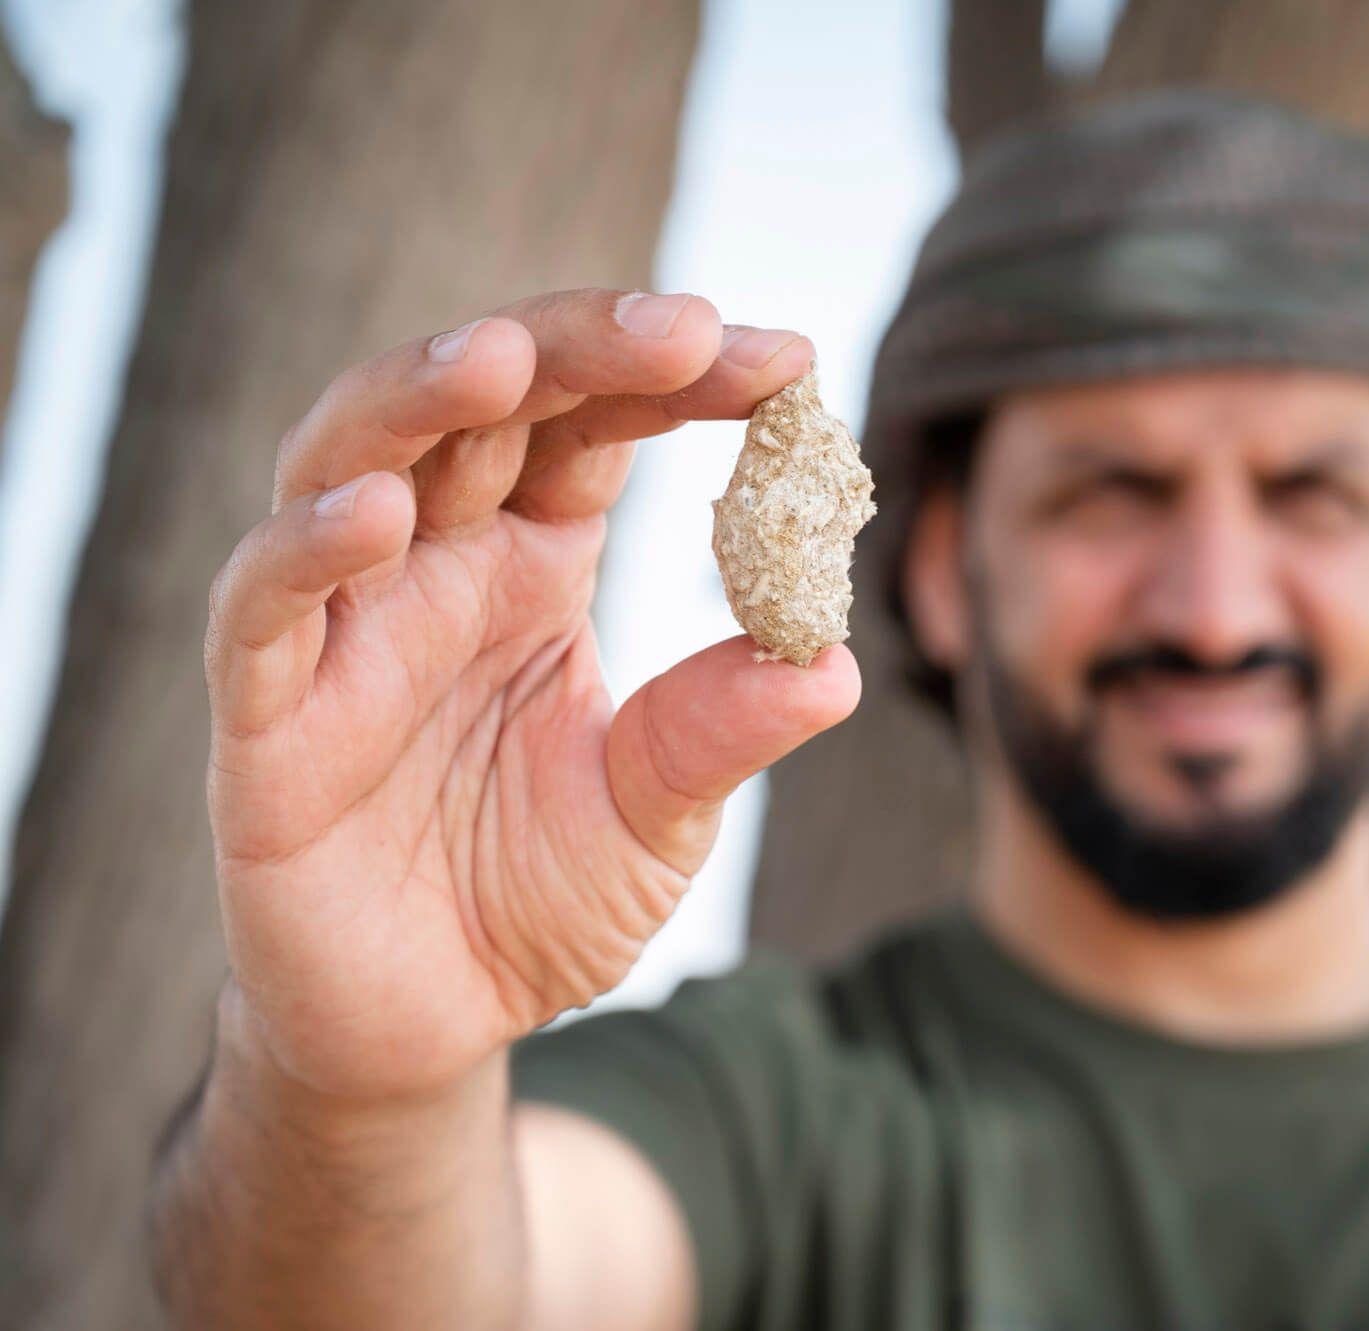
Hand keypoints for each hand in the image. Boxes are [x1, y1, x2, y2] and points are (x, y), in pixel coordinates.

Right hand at [203, 289, 858, 1101]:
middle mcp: (433, 567)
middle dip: (574, 348)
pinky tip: (375, 513)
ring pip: (347, 460)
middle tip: (685, 325)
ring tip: (501, 356)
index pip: (595, 430)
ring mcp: (342, 628)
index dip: (680, 383)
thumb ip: (720, 734)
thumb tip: (833, 665)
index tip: (788, 363)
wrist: (430, 1024)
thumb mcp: (658, 815)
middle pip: (479, 405)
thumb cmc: (536, 896)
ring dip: (417, 397)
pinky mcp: (266, 717)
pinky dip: (304, 549)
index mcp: (532, 565)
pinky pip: (261, 609)